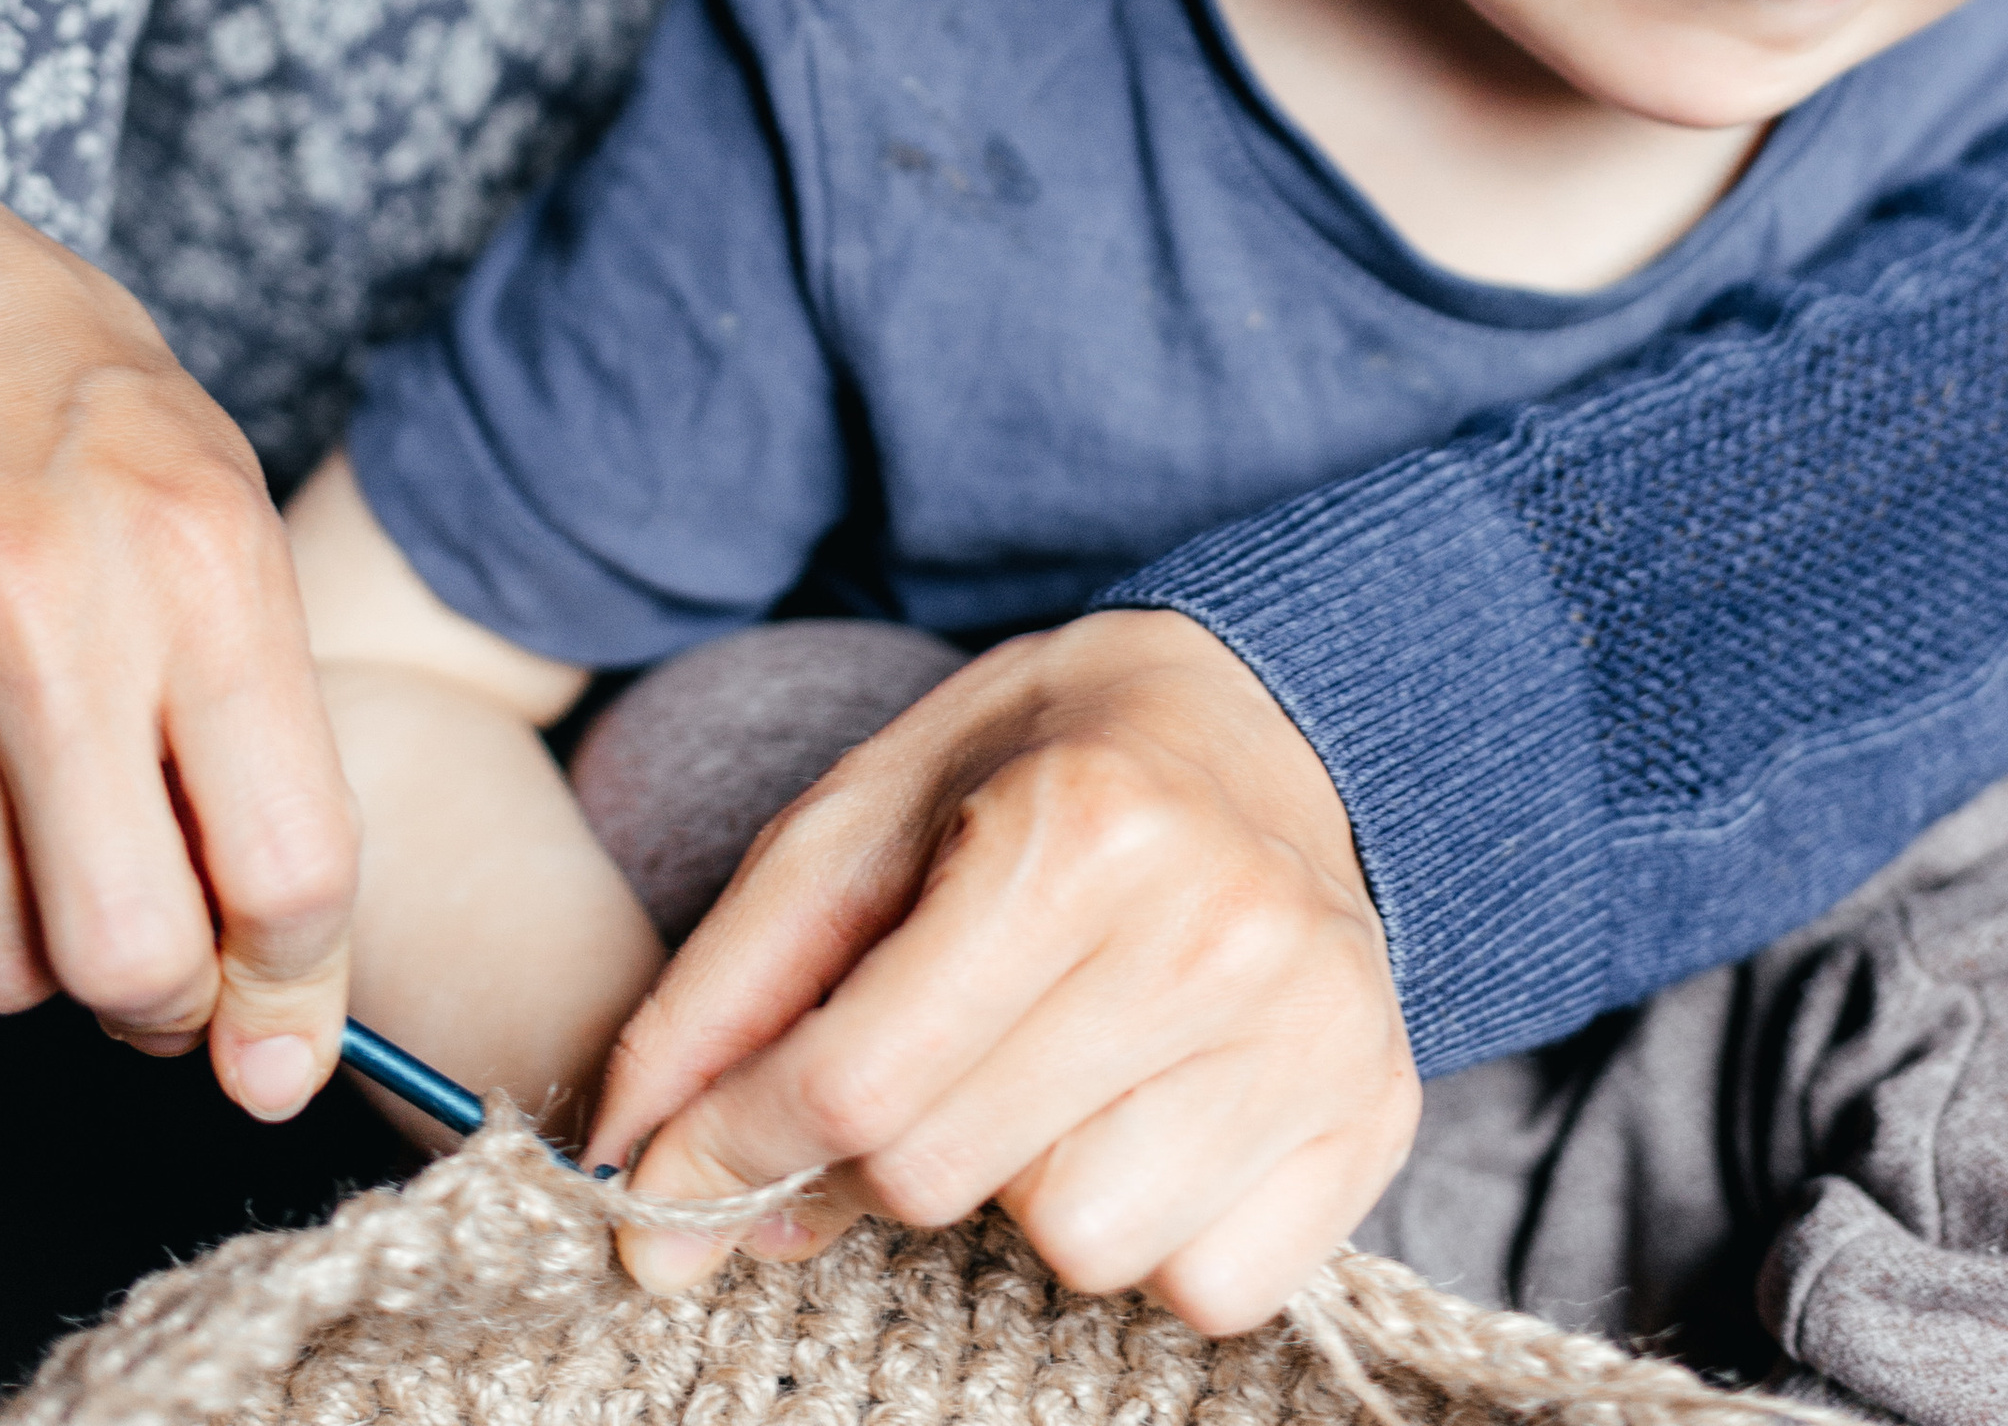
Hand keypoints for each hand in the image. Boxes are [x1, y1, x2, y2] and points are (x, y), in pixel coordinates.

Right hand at [0, 55, 357, 1120]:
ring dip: (42, 946)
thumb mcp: (202, 478)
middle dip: (168, 1003)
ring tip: (52, 833)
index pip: (289, 861)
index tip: (287, 1022)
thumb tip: (278, 939)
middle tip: (169, 969)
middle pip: (133, 956)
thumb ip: (254, 698)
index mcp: (193, 547)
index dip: (301, 982)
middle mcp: (41, 610)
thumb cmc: (36, 369)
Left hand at [584, 608, 1415, 1333]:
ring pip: (1083, 1252)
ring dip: (1024, 1188)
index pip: (856, 1082)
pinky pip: (1207, 1289)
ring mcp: (1315, 1035)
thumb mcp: (868, 809)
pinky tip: (1148, 1109)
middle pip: (950, 1177)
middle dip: (877, 1150)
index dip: (729, 1144)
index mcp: (1081, 828)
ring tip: (1049, 1067)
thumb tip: (632, 1175)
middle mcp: (1216, 936)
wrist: (1271, 718)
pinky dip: (1151, 1229)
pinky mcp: (1375, 1118)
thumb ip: (733, 985)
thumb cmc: (1047, 758)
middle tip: (905, 1063)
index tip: (671, 1168)